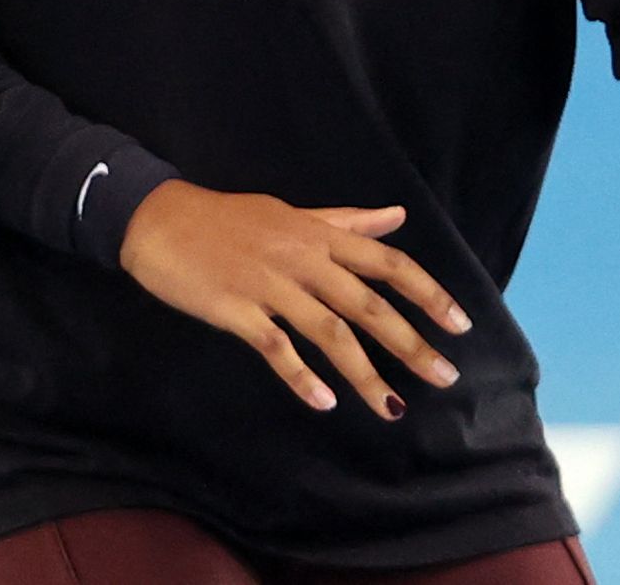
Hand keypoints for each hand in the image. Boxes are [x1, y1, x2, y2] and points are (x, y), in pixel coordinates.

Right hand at [118, 181, 470, 417]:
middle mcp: (305, 260)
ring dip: (365, 372)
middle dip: (411, 343)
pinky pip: (276, 348)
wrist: (159, 219)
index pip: (388, 265)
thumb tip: (397, 217)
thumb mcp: (295, 214)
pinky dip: (301, 376)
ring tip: (392, 406)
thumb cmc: (230, 219)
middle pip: (369, 305)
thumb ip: (348, 222)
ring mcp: (272, 286)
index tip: (459, 325)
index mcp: (322, 237)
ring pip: (330, 333)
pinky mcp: (237, 310)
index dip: (427, 294)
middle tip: (445, 376)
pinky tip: (324, 401)